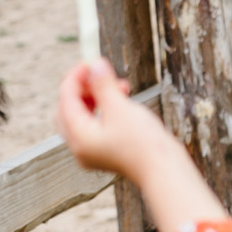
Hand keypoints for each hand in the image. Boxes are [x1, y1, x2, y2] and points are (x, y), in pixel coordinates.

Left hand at [55, 58, 173, 177]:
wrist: (165, 171)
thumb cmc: (143, 142)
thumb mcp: (120, 107)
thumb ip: (103, 84)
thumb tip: (93, 64)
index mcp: (78, 137)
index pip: (66, 99)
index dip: (76, 76)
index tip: (90, 59)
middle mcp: (80, 147)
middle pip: (69, 108)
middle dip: (83, 87)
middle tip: (99, 73)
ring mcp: (91, 151)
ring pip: (83, 115)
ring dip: (97, 96)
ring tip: (120, 86)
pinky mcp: (105, 152)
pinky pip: (96, 124)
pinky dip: (105, 109)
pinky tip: (123, 99)